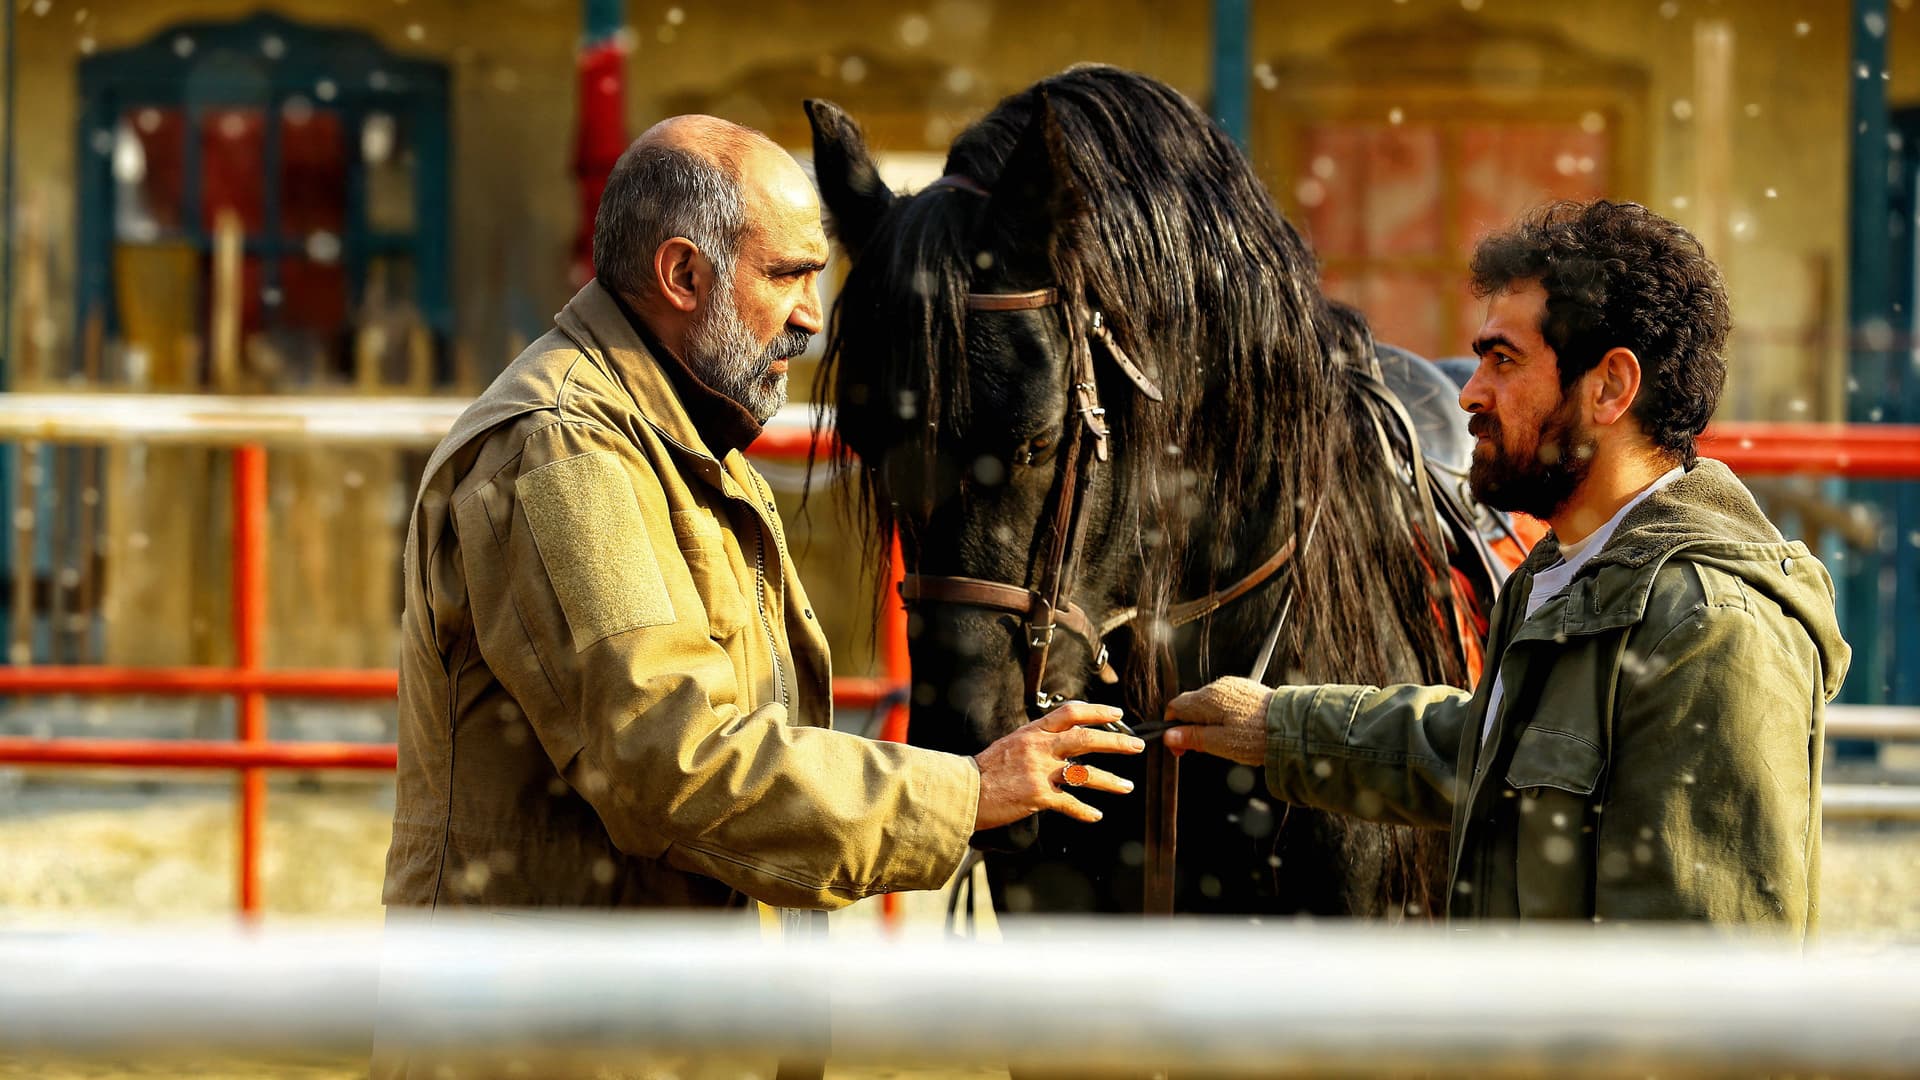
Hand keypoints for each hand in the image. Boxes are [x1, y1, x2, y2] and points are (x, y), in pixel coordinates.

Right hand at [973, 702, 1143, 829]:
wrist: (963, 791)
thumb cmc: (985, 770)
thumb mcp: (1011, 744)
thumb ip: (1037, 740)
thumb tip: (1060, 741)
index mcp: (1033, 731)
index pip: (1071, 713)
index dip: (1097, 711)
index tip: (1117, 712)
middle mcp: (1039, 748)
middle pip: (1087, 739)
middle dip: (1116, 742)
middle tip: (1136, 746)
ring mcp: (1040, 772)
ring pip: (1085, 774)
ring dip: (1110, 781)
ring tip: (1127, 786)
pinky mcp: (1038, 797)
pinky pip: (1069, 803)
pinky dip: (1084, 811)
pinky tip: (1095, 815)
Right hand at [1162, 676, 1271, 765]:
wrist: (1292, 726)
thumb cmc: (1258, 736)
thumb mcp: (1219, 743)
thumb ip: (1192, 738)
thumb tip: (1169, 736)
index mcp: (1207, 698)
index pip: (1175, 708)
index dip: (1173, 729)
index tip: (1180, 748)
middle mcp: (1218, 687)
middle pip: (1191, 706)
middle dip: (1191, 728)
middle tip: (1202, 749)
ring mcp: (1233, 686)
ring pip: (1208, 705)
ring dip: (1207, 723)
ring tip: (1222, 743)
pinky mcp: (1246, 690)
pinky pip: (1225, 702)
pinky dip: (1223, 717)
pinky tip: (1235, 731)